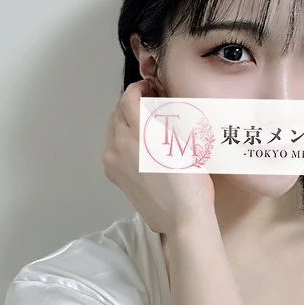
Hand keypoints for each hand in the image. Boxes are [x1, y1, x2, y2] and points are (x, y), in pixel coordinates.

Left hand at [102, 80, 215, 234]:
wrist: (183, 216)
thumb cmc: (191, 181)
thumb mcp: (183, 142)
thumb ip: (164, 123)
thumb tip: (158, 114)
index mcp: (139, 130)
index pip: (128, 98)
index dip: (137, 88)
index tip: (147, 88)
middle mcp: (120, 143)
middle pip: (117, 113)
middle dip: (130, 104)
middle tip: (147, 104)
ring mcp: (113, 161)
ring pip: (112, 131)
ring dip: (124, 123)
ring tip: (142, 125)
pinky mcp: (114, 176)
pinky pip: (112, 150)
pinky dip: (121, 141)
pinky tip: (138, 147)